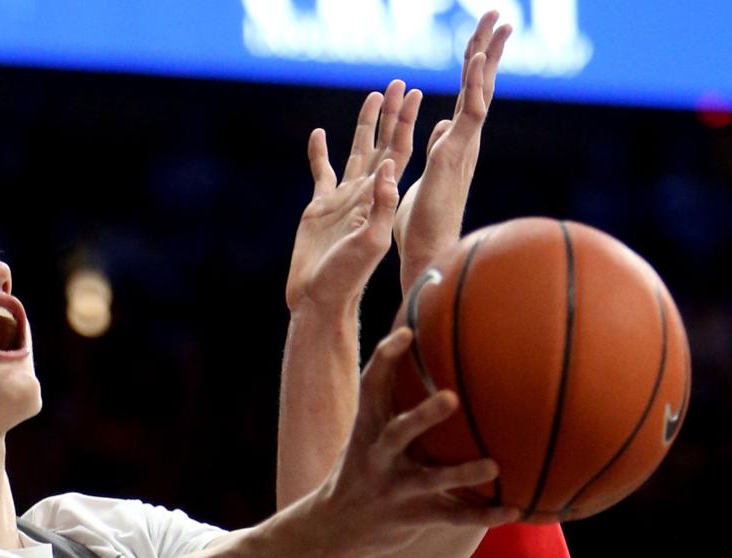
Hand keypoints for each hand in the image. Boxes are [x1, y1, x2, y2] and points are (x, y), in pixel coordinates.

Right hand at [285, 81, 422, 316]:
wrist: (319, 299)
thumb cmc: (346, 278)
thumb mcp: (369, 242)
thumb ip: (381, 207)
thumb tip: (390, 170)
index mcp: (380, 200)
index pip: (398, 153)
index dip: (406, 124)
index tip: (414, 95)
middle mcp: (365, 196)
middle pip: (382, 146)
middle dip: (391, 116)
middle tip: (398, 84)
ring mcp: (343, 201)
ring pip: (356, 153)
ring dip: (364, 126)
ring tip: (372, 97)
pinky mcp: (319, 208)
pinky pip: (321, 172)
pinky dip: (319, 152)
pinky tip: (318, 133)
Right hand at [321, 327, 517, 557]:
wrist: (333, 528)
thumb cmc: (361, 467)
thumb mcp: (366, 434)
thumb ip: (391, 402)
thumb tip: (419, 347)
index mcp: (365, 430)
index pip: (370, 388)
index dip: (385, 360)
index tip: (406, 333)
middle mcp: (377, 458)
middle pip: (398, 433)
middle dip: (423, 417)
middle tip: (452, 398)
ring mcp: (394, 490)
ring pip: (429, 481)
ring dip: (461, 474)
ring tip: (494, 466)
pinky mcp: (411, 518)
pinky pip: (451, 517)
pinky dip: (482, 515)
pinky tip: (514, 509)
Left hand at [393, 11, 511, 305]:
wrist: (424, 253)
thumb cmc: (421, 222)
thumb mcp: (426, 174)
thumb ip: (438, 149)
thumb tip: (442, 127)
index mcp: (455, 143)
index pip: (468, 95)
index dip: (475, 65)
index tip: (482, 37)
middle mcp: (464, 142)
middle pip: (480, 86)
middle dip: (488, 50)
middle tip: (499, 15)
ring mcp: (462, 148)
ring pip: (479, 94)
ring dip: (486, 58)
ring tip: (497, 24)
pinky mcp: (452, 157)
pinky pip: (467, 115)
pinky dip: (473, 87)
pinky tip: (476, 61)